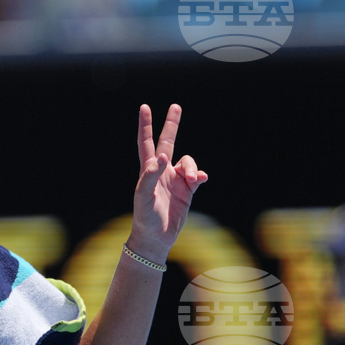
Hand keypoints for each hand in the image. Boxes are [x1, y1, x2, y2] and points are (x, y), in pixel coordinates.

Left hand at [130, 104, 208, 262]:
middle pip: (168, 142)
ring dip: (192, 168)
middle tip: (176, 106)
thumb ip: (150, 175)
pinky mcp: (187, 191)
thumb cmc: (145, 217)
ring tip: (192, 181)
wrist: (156, 238)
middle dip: (172, 125)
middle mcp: (161, 172)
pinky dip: (200, 175)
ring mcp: (175, 180)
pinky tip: (198, 181)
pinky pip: (197, 176)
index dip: (146, 125)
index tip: (144, 107)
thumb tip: (163, 156)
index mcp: (148, 170)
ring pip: (188, 162)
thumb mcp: (144, 196)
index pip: (146, 143)